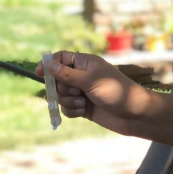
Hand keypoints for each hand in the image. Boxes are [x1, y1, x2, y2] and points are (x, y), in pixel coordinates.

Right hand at [35, 51, 154, 135]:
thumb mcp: (90, 80)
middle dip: (62, 88)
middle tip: (76, 92)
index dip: (48, 64)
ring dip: (68, 101)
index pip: (61, 58)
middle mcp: (82, 76)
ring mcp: (82, 92)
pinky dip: (72, 111)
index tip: (39, 74)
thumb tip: (49, 65)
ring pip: (60, 95)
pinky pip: (66, 108)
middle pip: (57, 79)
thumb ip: (68, 74)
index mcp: (85, 63)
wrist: (133, 115)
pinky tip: (83, 112)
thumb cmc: (116, 92)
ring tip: (82, 103)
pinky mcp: (82, 107)